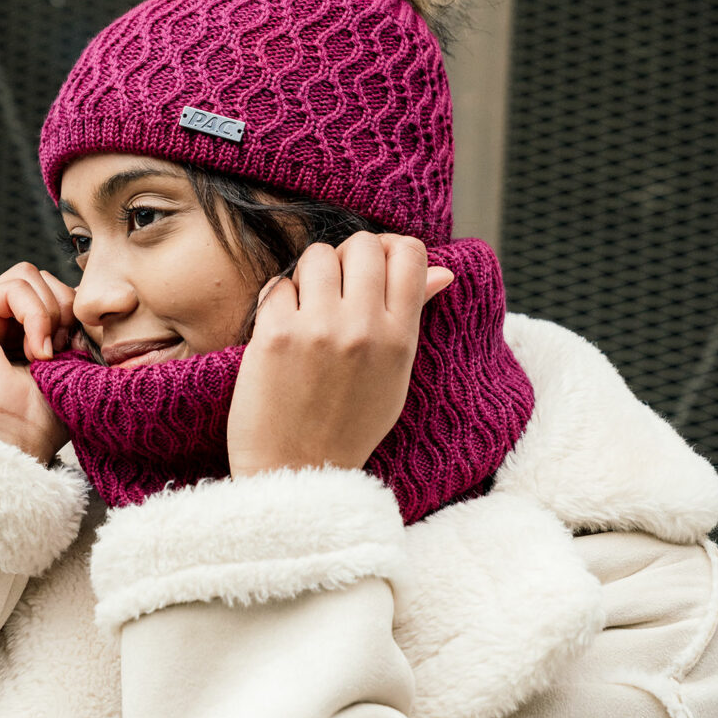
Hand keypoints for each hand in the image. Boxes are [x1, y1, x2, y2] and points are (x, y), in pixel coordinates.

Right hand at [0, 263, 75, 461]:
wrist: (15, 441)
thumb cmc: (42, 417)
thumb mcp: (73, 363)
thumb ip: (76, 326)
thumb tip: (88, 300)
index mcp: (24, 334)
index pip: (56, 293)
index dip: (75, 313)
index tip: (79, 348)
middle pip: (44, 279)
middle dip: (65, 309)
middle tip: (61, 351)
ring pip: (30, 277)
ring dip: (51, 313)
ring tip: (46, 354)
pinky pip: (15, 287)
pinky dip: (36, 314)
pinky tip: (36, 350)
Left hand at [227, 233, 452, 477]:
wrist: (296, 473)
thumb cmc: (347, 426)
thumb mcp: (395, 376)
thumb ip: (412, 317)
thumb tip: (442, 271)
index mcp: (400, 338)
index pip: (409, 254)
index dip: (391, 249)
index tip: (375, 266)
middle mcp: (364, 328)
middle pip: (363, 244)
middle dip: (349, 257)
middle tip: (338, 287)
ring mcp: (318, 329)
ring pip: (317, 255)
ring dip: (311, 274)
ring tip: (309, 306)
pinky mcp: (275, 335)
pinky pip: (278, 284)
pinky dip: (279, 299)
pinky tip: (283, 327)